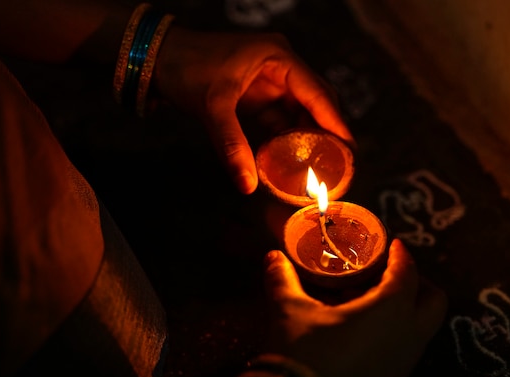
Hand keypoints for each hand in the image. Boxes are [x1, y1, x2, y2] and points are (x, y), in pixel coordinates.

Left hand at [153, 28, 354, 194]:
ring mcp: (271, 80)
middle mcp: (282, 66)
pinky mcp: (259, 94)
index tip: (350, 150)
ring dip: (308, 138)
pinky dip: (287, 138)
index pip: (317, 93)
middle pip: (316, 101)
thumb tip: (248, 185)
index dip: (336, 123)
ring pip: (300, 112)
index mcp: (279, 58)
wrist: (159, 58)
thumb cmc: (187, 67)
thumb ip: (232, 145)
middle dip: (327, 132)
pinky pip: (281, 119)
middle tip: (338, 164)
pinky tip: (292, 160)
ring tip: (320, 167)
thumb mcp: (213, 106)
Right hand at [261, 238, 447, 376]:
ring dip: (407, 310)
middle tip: (391, 273)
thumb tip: (273, 257)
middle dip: (419, 282)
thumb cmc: (305, 354)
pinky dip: (396, 333)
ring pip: (423, 328)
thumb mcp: (289, 311)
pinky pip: (407, 350)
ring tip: (372, 302)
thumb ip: (283, 279)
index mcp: (392, 309)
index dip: (401, 255)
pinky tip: (364, 333)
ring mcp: (405, 364)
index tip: (393, 245)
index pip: (408, 272)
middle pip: (434, 301)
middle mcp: (409, 336)